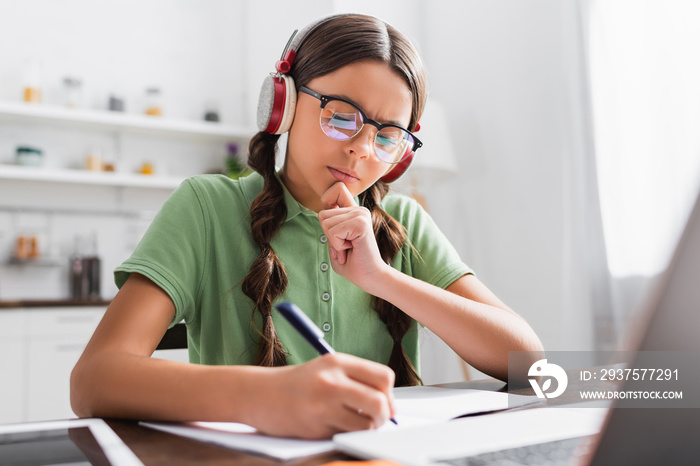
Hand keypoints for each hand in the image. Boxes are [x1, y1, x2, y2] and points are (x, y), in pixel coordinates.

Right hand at [253, 353, 395, 438]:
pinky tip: (331, 426)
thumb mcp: (327, 370)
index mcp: (337, 362)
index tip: (385, 402)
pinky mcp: (315, 428)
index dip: (389, 394)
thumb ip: (356, 380)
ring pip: (366, 425)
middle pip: (380, 402)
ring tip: (353, 423)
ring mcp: (323, 405)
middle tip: (376, 419)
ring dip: (365, 428)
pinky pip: (345, 436)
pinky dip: (345, 435)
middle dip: (384, 416)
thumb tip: (390, 405)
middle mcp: (332, 381)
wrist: (259, 394)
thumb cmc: (298, 384)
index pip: (383, 377)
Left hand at [318, 182, 388, 289]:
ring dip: (334, 242)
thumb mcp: (334, 242)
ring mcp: (361, 215)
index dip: (327, 201)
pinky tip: (351, 249)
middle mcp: (358, 210)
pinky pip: (333, 232)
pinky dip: (338, 246)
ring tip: (348, 249)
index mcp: (353, 212)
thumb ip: (329, 226)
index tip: (334, 224)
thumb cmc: (352, 264)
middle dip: (328, 236)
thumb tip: (322, 212)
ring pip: (326, 224)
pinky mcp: (361, 224)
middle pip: (322, 214)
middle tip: (344, 247)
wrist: (370, 278)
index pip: (337, 188)